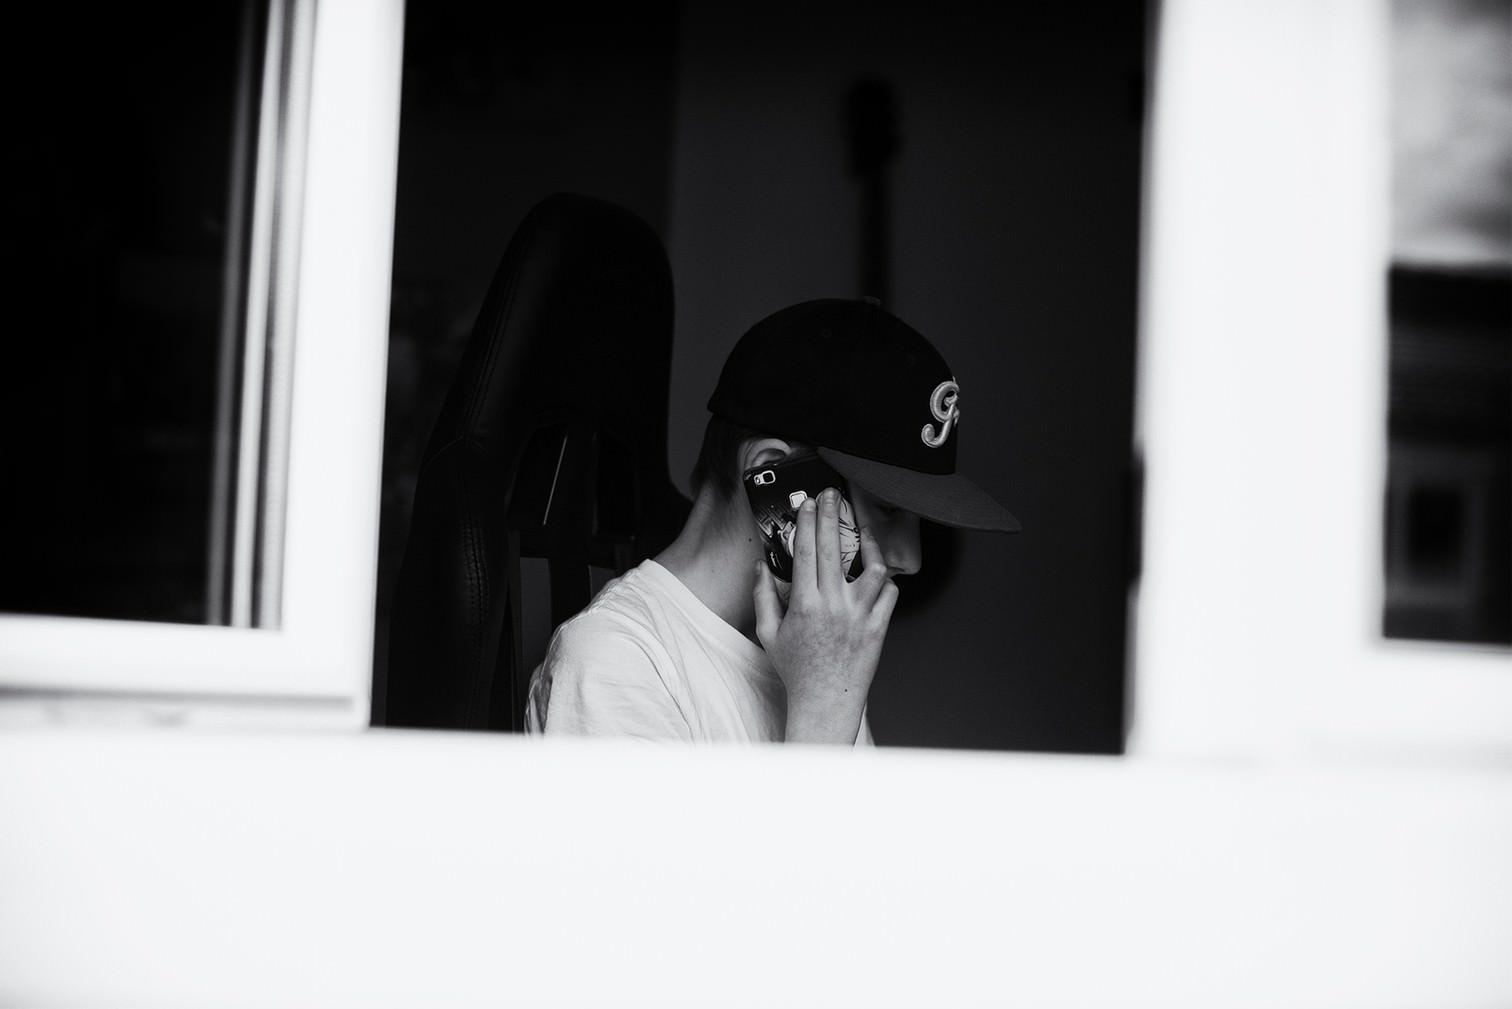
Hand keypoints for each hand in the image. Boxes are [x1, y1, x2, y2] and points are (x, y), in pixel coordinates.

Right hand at [753, 487, 899, 742]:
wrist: (825, 701)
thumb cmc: (796, 670)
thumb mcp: (768, 634)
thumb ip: (763, 597)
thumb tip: (760, 566)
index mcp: (805, 604)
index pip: (807, 551)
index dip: (808, 522)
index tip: (808, 503)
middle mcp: (834, 605)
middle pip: (835, 548)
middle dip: (832, 515)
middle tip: (831, 495)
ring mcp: (860, 615)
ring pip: (872, 568)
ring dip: (868, 544)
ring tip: (863, 529)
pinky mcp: (878, 627)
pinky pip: (889, 594)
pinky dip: (885, 579)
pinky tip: (877, 571)